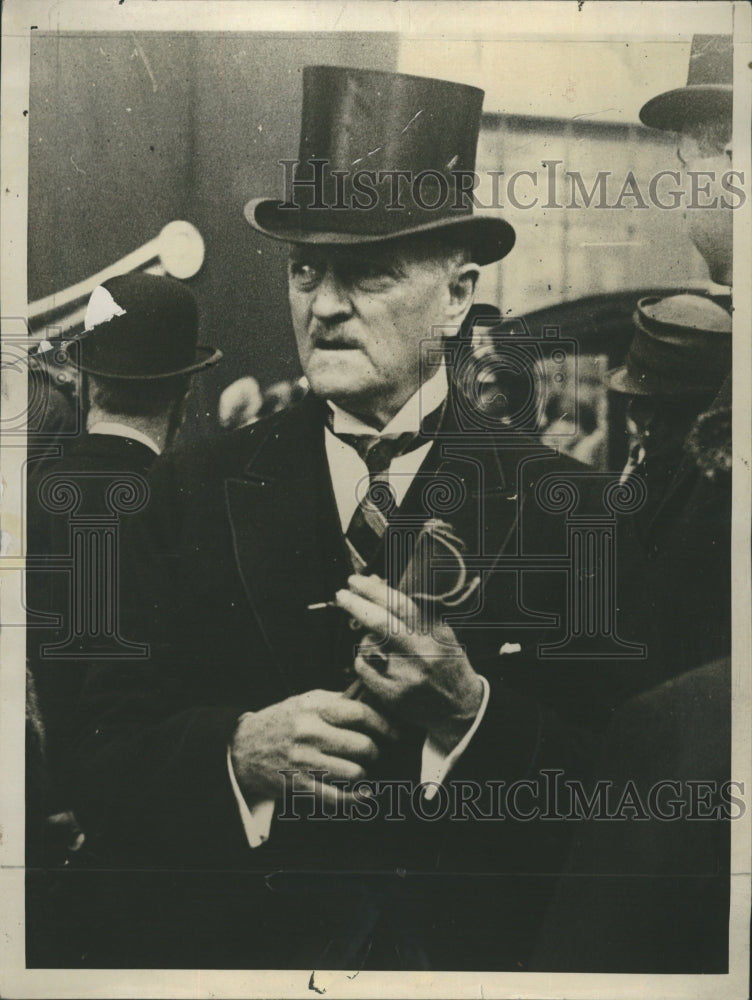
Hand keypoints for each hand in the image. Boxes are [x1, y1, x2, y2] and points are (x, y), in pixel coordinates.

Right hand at [230, 689, 398, 805]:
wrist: (243, 748)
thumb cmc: (281, 721)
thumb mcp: (305, 702)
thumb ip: (337, 700)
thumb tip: (371, 696)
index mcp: (313, 709)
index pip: (360, 714)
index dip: (384, 724)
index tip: (395, 732)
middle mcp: (309, 734)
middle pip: (362, 746)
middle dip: (373, 751)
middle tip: (371, 751)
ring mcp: (303, 761)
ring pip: (355, 773)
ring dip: (362, 773)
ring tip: (357, 767)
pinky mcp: (298, 785)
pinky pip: (337, 797)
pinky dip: (355, 798)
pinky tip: (363, 794)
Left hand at [335, 575, 483, 754]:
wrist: (460, 707)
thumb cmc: (447, 663)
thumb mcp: (441, 633)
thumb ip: (415, 612)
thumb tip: (378, 584)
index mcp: (434, 634)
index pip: (401, 606)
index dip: (374, 591)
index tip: (356, 581)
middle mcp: (420, 654)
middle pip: (380, 624)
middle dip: (356, 605)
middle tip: (341, 594)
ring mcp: (405, 676)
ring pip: (368, 645)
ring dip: (365, 638)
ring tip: (377, 643)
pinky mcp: (392, 695)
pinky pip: (362, 667)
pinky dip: (363, 659)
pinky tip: (374, 662)